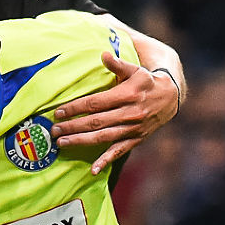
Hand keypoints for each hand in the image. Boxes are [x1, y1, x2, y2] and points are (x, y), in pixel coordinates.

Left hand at [51, 51, 180, 174]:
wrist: (171, 98)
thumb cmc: (146, 81)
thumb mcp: (135, 69)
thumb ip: (117, 64)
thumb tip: (103, 54)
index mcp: (127, 95)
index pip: (95, 103)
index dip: (75, 108)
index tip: (58, 112)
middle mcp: (129, 113)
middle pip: (95, 122)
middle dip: (72, 126)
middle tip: (53, 130)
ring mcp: (132, 128)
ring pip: (103, 137)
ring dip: (81, 141)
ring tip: (61, 144)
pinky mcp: (135, 139)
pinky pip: (119, 151)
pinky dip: (106, 161)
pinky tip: (93, 170)